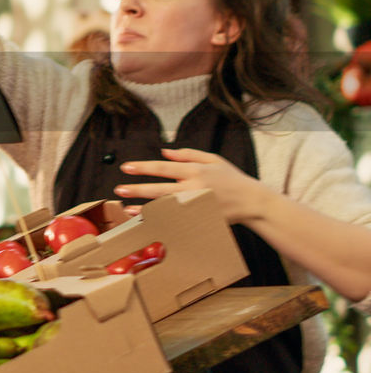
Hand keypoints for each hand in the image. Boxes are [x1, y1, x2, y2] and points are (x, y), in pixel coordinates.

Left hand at [113, 147, 272, 223]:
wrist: (253, 202)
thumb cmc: (232, 178)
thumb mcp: (213, 160)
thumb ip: (188, 154)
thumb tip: (164, 152)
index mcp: (196, 171)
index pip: (164, 168)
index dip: (143, 167)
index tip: (125, 167)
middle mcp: (194, 187)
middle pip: (160, 189)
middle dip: (138, 189)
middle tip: (119, 189)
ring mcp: (197, 205)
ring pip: (165, 207)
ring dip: (144, 208)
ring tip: (126, 207)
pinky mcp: (200, 218)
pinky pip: (176, 219)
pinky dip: (161, 220)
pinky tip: (146, 219)